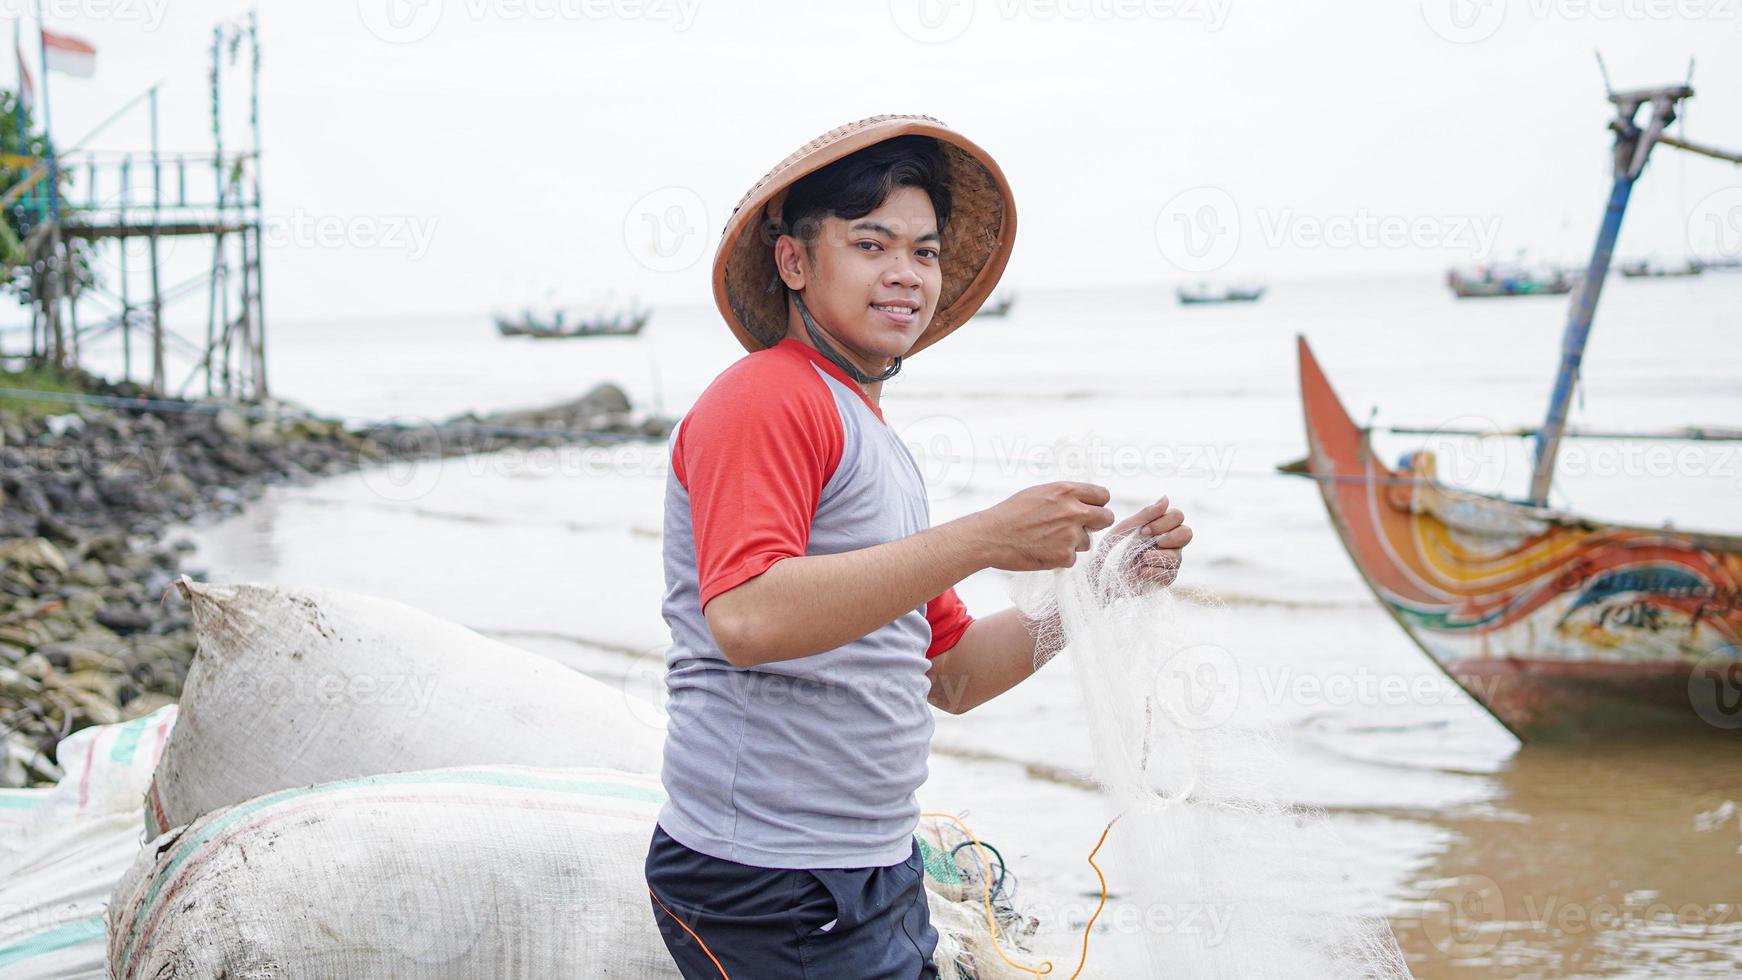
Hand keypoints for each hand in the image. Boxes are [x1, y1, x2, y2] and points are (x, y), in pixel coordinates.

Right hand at [970, 482, 1115, 571]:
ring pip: (1087, 541)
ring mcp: (1071, 535)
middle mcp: (1073, 511)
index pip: (1103, 495)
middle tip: (1080, 528)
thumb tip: (1085, 502)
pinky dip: (1059, 557)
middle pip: (1106, 518)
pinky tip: (1041, 551)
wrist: (991, 536)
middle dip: (1096, 523)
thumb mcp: (1040, 493)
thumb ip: (1065, 496)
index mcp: (1067, 491)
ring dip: (1073, 543)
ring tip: (1047, 539)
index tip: (1090, 510)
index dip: (1097, 504)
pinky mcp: (1065, 556)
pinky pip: (1072, 558)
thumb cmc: (1011, 513)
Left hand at [1099, 495, 1191, 591]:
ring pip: (1176, 556)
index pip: (1178, 516)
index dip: (1164, 522)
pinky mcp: (1166, 578)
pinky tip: (1139, 572)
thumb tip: (1166, 498)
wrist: (1102, 573)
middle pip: (1187, 533)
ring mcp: (1170, 560)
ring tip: (1138, 559)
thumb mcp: (1126, 528)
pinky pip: (1169, 574)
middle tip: (1148, 542)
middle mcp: (1170, 542)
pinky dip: (1150, 572)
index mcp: (1162, 526)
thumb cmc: (1113, 548)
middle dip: (1168, 537)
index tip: (1143, 531)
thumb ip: (1146, 514)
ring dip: (1153, 556)